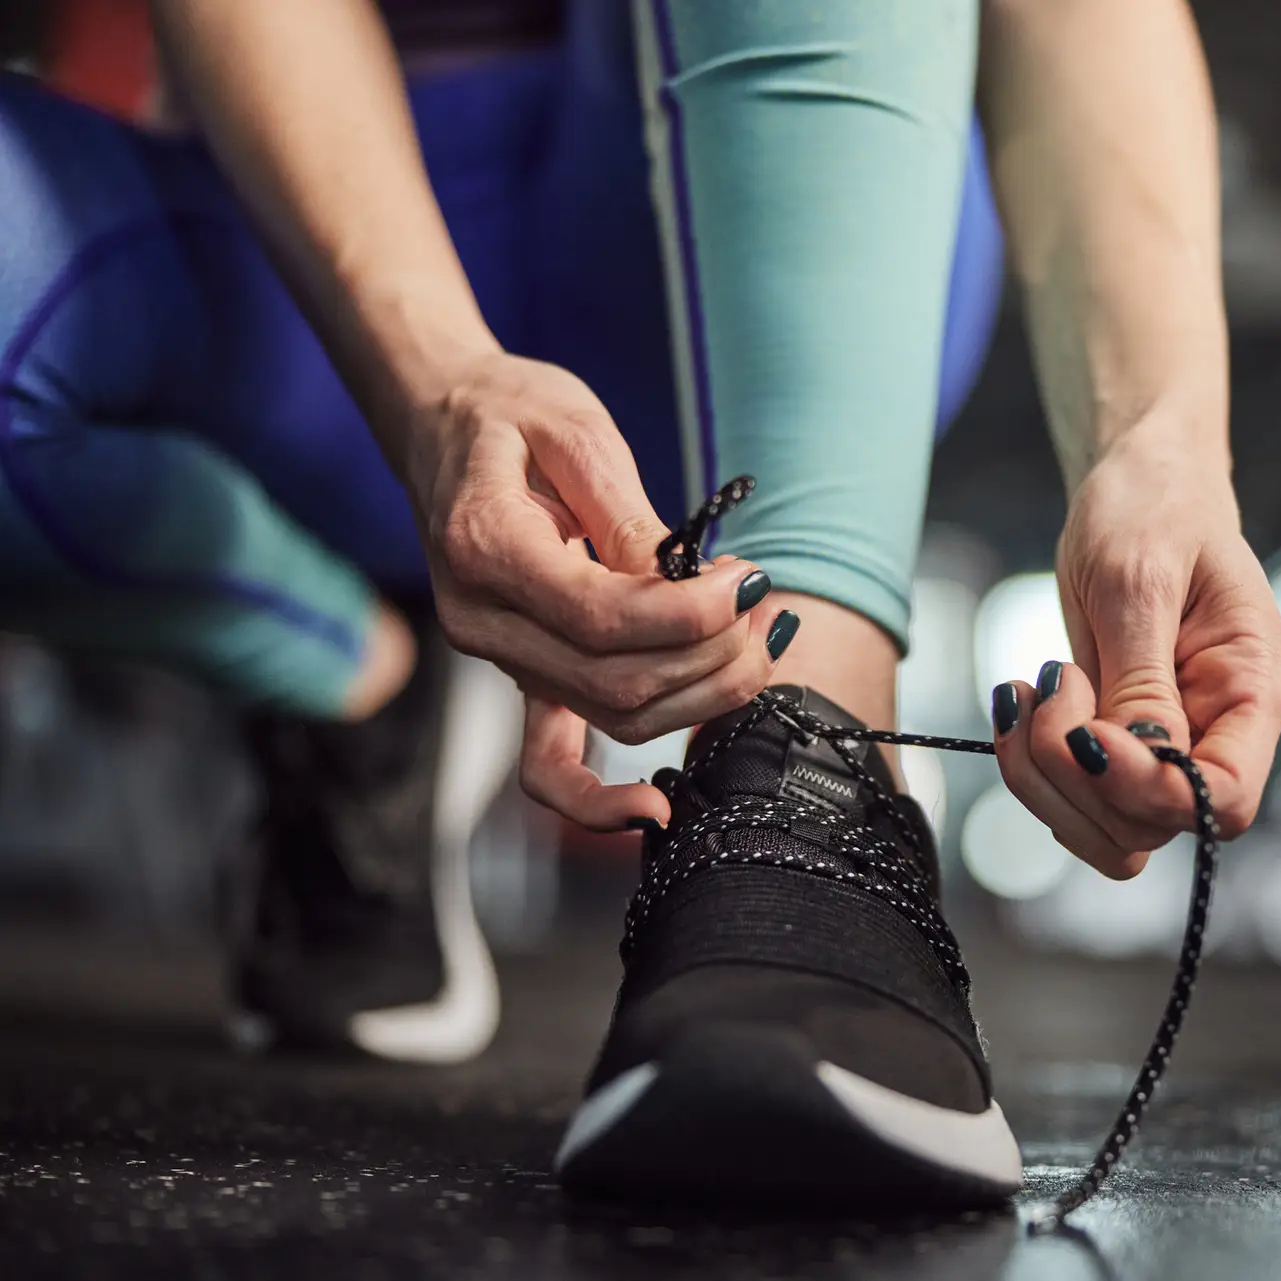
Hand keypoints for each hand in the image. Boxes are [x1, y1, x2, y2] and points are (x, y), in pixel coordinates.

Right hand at [402, 351, 790, 830]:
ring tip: (753, 640)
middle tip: (761, 603)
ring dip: (700, 696)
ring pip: (612, 716)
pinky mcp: (523, 674)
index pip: (600, 615)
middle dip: (712, 655)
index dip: (687, 615)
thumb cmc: (506, 414)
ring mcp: (498, 657)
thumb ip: (625, 512)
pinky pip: (548, 763)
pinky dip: (596, 798)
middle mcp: (481, 620)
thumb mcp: (573, 431)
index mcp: (483, 549)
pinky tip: (652, 810)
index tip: (743, 582)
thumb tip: (681, 581)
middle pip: (616, 680)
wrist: (441, 424)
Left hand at [991, 417, 1280, 876]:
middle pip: (1155, 823)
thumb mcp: (1140, 578)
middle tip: (1047, 685)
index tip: (1088, 736)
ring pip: (1109, 829)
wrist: (1138, 482)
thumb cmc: (1153, 507)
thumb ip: (1142, 677)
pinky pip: (1078, 801)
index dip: (1150, 790)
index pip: (1225, 798)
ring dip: (1046, 779)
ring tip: (1026, 694)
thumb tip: (1142, 758)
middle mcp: (1219, 732)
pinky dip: (1035, 771)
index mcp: (1253, 689)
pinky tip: (1023, 707)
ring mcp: (1168, 744)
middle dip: (1079, 775)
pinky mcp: (1119, 745)